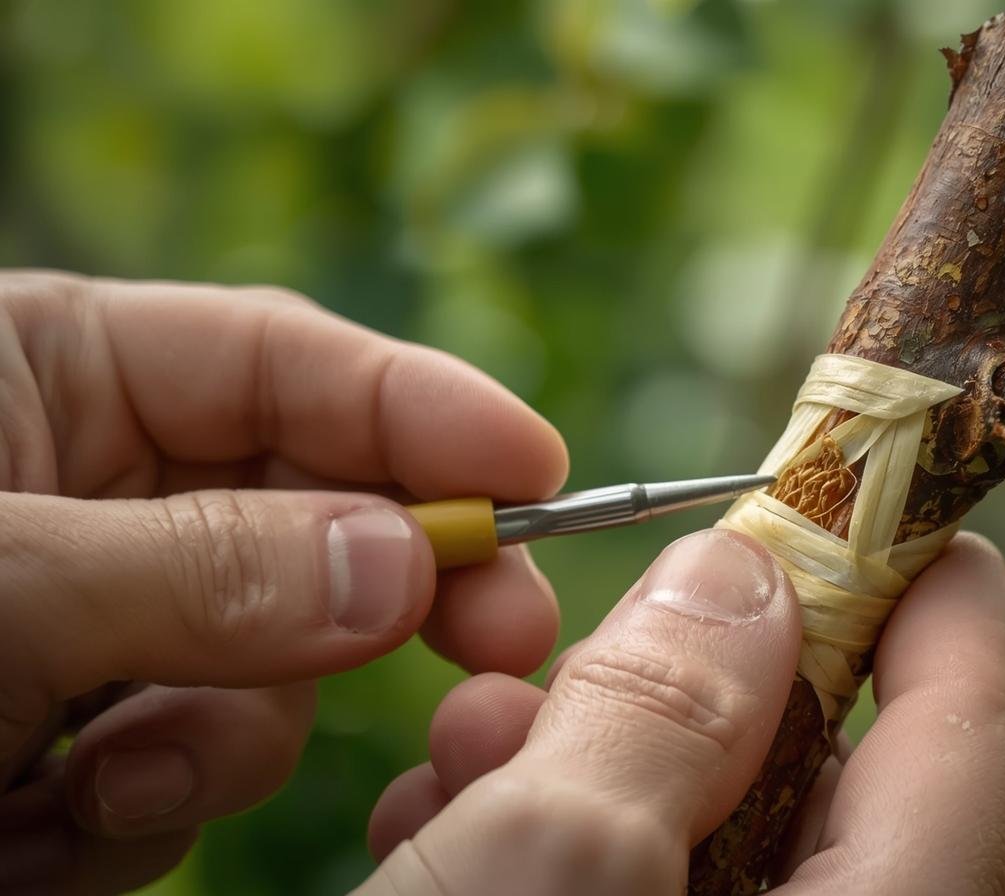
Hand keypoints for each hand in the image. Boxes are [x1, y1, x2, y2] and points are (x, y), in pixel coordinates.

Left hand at [0, 271, 567, 892]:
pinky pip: (179, 772)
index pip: (278, 363)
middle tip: (495, 645)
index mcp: (39, 382)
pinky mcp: (66, 750)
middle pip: (309, 513)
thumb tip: (406, 557)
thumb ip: (193, 567)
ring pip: (257, 667)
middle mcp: (80, 498)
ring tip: (96, 787)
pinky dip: (136, 816)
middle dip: (387, 587)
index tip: (538, 467)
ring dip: (213, 739)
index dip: (419, 407)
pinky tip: (40, 834)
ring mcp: (86, 633)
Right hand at [362, 530, 1004, 894]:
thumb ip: (658, 712)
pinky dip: (571, 851)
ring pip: (727, 842)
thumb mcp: (551, 869)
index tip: (878, 487)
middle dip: (708, 679)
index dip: (933, 587)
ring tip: (470, 737)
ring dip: (602, 764)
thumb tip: (737, 574)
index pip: (972, 735)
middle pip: (840, 780)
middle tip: (601, 628)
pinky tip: (447, 828)